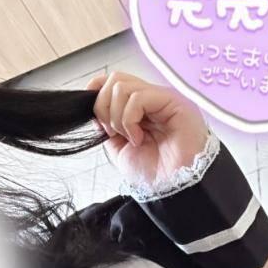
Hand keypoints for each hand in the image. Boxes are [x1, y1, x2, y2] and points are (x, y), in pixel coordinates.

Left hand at [85, 71, 209, 185]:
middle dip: (104, 107)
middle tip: (113, 132)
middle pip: (116, 79)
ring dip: (117, 117)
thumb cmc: (155, 173)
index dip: (97, 91)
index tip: (94, 115)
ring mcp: (163, 98)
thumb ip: (108, 127)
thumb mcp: (120, 149)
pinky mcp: (173, 101)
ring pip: (122, 86)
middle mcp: (152, 99)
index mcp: (141, 108)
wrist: (173, 189)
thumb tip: (95, 110)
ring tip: (130, 138)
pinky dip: (129, 120)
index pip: (114, 81)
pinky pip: (138, 97)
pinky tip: (138, 138)